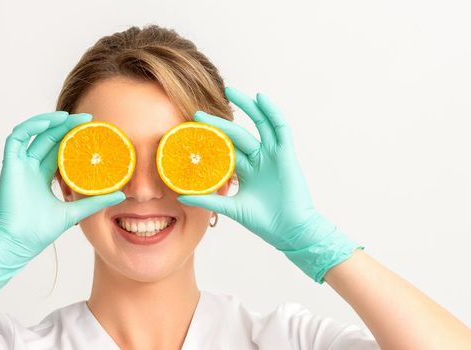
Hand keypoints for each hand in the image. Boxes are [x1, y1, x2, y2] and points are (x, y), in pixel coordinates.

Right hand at [0, 112, 125, 302]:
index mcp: (44, 177)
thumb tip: (121, 195)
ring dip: (50, 122)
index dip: (73, 138)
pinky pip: (17, 138)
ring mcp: (20, 165)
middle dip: (67, 126)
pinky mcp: (10, 165)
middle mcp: (31, 168)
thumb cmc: (40, 231)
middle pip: (49, 139)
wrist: (19, 243)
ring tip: (69, 117)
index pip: (59, 150)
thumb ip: (95, 202)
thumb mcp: (75, 212)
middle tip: (87, 118)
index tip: (93, 130)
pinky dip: (31, 127)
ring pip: (34, 134)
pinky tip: (49, 123)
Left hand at [178, 87, 361, 282]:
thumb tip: (181, 197)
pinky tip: (261, 98)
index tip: (191, 129)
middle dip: (219, 121)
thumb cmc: (265, 222)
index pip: (226, 148)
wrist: (290, 230)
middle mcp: (259, 159)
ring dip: (248, 106)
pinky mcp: (286, 154)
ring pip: (260, 124)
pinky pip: (280, 128)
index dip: (211, 137)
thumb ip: (209, 200)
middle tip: (199, 111)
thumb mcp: (231, 208)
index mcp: (246, 171)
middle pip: (238, 133)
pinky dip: (272, 112)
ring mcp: (273, 155)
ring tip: (231, 91)